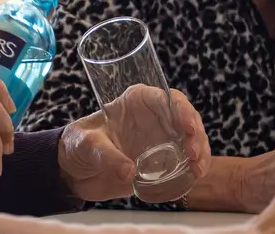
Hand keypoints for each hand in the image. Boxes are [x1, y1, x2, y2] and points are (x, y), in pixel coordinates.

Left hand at [57, 86, 210, 202]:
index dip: (182, 110)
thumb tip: (129, 172)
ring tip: (197, 170)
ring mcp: (160, 140)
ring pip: (192, 140)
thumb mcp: (86, 145)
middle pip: (186, 118)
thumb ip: (105, 156)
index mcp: (136, 102)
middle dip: (197, 135)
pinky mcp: (161, 161)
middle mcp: (153, 118)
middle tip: (193, 155)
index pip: (167, 98)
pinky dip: (194, 167)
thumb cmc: (76, 145)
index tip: (188, 128)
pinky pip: (185, 161)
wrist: (73, 171)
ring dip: (201, 152)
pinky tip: (193, 177)